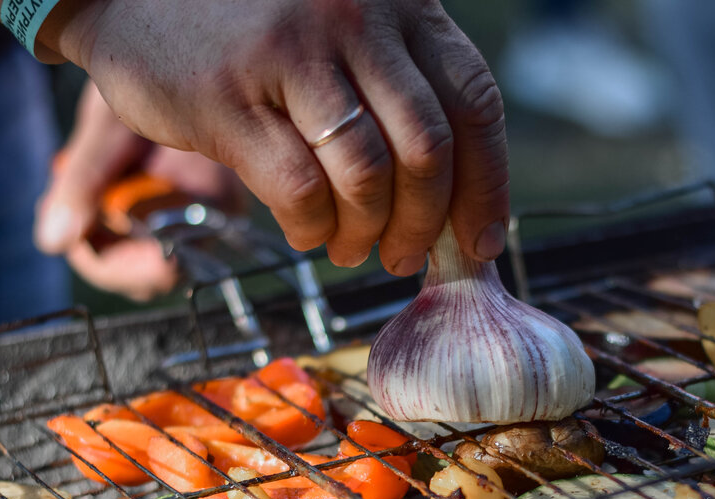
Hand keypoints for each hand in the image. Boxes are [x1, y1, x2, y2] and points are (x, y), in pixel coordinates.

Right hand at [50, 0, 510, 275]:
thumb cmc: (255, 24)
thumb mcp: (346, 27)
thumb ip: (400, 89)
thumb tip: (453, 204)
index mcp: (399, 4)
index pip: (473, 103)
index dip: (486, 185)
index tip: (480, 240)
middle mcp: (354, 19)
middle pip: (426, 150)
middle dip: (425, 225)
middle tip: (406, 257)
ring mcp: (290, 54)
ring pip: (365, 177)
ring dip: (367, 233)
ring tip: (351, 248)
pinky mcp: (228, 96)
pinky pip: (298, 190)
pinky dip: (311, 229)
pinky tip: (306, 231)